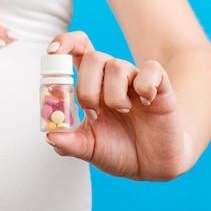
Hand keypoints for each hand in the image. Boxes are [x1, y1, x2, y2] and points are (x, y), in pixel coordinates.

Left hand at [45, 32, 191, 180]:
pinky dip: (145, 86)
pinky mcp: (160, 86)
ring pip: (117, 66)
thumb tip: (50, 135)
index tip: (53, 53)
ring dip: (114, 95)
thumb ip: (67, 142)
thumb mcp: (88, 149)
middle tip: (93, 114)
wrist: (150, 166)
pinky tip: (145, 103)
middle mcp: (111, 78)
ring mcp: (135, 80)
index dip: (65, 44)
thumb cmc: (118, 150)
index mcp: (91, 86)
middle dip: (86, 88)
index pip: (76, 51)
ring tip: (123, 113)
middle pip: (93, 57)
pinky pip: (151, 70)